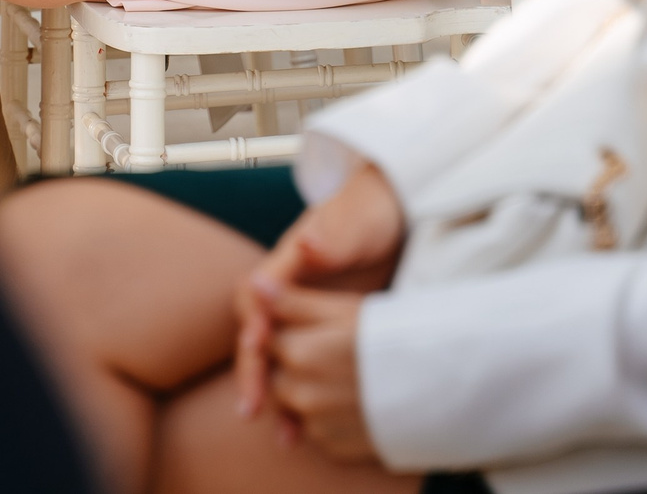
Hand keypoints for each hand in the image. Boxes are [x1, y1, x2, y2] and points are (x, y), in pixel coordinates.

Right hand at [234, 162, 405, 436]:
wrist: (394, 212)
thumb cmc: (371, 212)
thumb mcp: (355, 221)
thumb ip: (332, 234)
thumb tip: (306, 243)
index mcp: (287, 261)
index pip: (255, 295)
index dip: (252, 323)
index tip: (257, 347)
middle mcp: (286, 288)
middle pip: (255, 333)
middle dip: (252, 371)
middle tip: (253, 407)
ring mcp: (302, 311)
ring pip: (274, 355)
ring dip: (273, 392)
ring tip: (285, 434)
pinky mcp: (320, 329)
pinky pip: (300, 363)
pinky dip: (300, 394)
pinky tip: (310, 426)